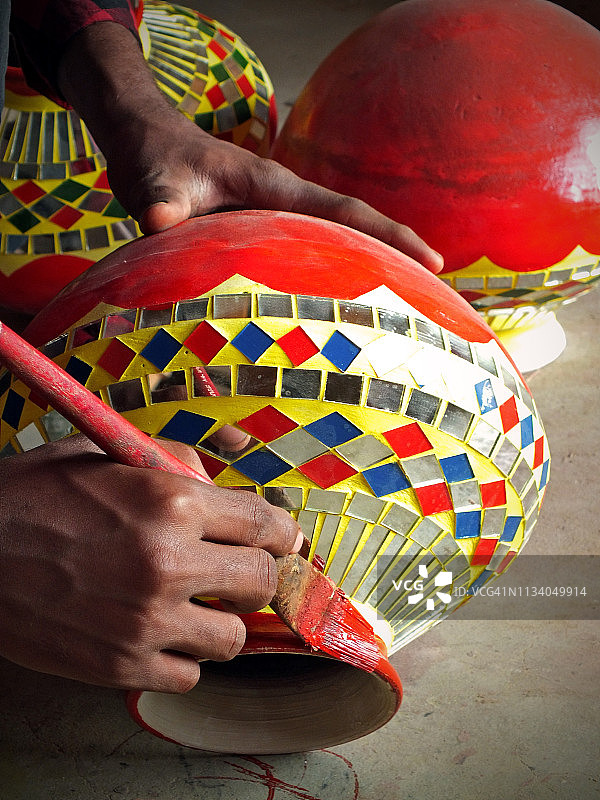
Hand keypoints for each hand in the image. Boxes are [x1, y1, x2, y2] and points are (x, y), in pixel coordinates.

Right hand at [0, 435, 299, 691]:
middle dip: (256, 575)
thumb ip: (175, 463)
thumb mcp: (108, 456)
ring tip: (191, 607)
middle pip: (263, 582)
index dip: (282, 533)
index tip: (282, 541)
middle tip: (235, 573)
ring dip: (219, 622)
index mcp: (171, 503)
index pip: (266, 523)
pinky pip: (188, 676)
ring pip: (232, 638)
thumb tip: (220, 484)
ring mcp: (145, 621)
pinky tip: (156, 634)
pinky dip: (180, 657)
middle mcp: (168, 563)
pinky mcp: (120, 666)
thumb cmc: (37, 495)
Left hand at [57, 23, 442, 273]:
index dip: (390, 235)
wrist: (145, 143)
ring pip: (331, 246)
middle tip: (435, 299)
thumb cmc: (155, 156)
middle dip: (394, 258)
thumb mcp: (155, 177)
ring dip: (364, 272)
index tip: (432, 261)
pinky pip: (301, 259)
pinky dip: (324, 279)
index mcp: (274, 188)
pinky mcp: (258, 233)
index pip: (344, 212)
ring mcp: (274, 219)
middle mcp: (282, 204)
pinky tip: (331, 311)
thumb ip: (159, 199)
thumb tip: (158, 219)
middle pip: (352, 231)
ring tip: (399, 314)